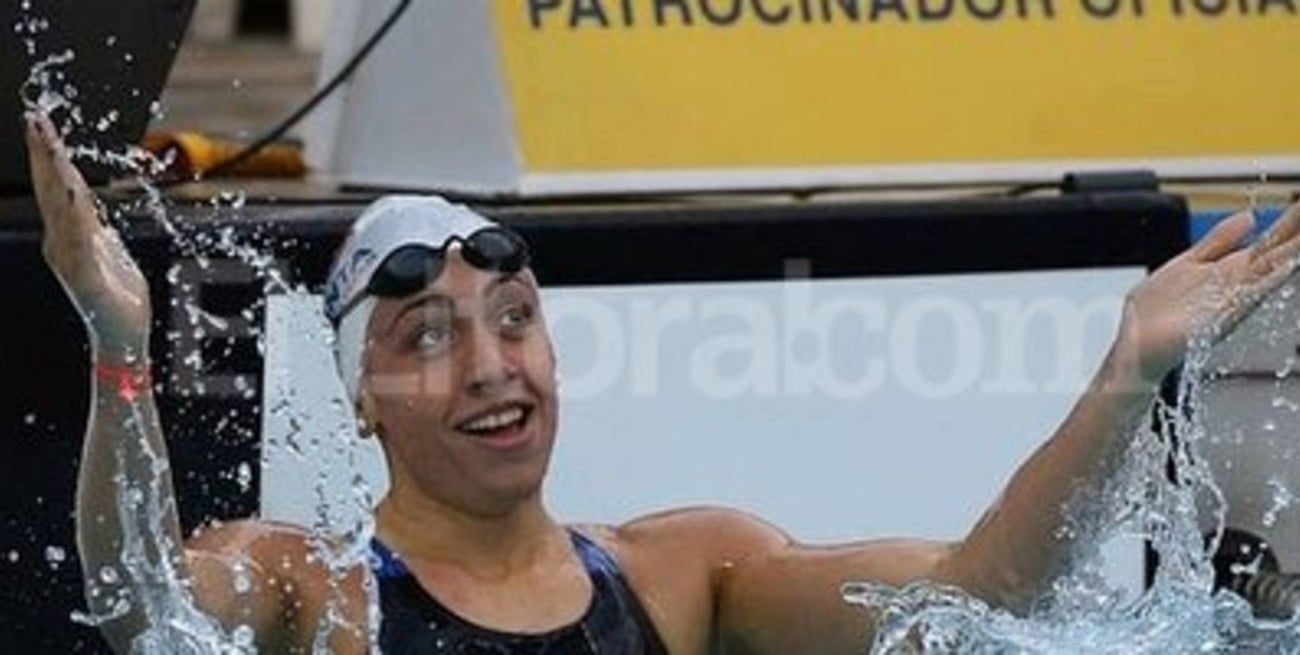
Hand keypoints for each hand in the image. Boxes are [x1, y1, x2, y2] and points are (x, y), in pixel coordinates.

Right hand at [26, 112, 151, 362]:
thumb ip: (95, 226)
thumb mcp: (109, 250)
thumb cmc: (119, 297)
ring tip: (46, 142)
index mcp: (68, 236)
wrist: (123, 338)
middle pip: (51, 190)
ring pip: (60, 206)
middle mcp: (61, 243)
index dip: (49, 157)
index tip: (41, 125)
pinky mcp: (85, 274)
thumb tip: (86, 200)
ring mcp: (69, 258)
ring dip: (53, 172)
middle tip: (35, 119)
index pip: (57, 188)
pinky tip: (70, 189)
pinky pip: (79, 237)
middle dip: (43, 154)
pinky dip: (73, 212)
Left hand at [1115, 202, 1299, 385]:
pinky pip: (1245, 297)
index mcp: (1231, 270)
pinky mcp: (1216, 319)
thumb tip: (1249, 217)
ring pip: (1269, 272)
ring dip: (1290, 256)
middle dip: (1296, 236)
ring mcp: (1229, 301)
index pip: (1271, 242)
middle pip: (1277, 254)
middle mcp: (1236, 285)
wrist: (1135, 344)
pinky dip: (1265, 283)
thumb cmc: (1159, 310)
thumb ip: (1218, 242)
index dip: (1292, 223)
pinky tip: (1284, 268)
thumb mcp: (1190, 262)